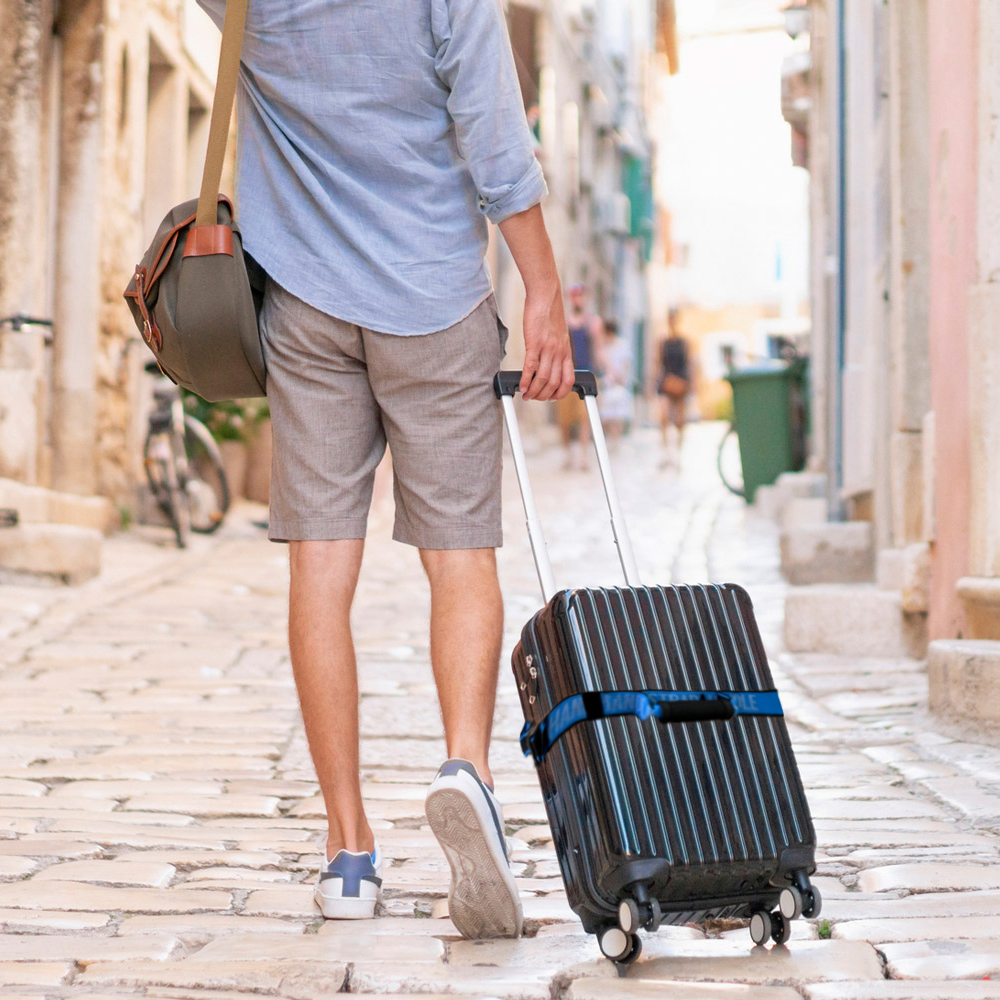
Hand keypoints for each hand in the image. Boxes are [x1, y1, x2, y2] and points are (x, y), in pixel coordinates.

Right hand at [519, 285, 574, 400]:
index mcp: (566, 352)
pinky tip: (521, 386)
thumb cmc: (549, 314)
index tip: (552, 397)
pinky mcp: (534, 343)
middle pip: (554, 383)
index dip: (561, 393)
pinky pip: (530, 367)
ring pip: (543, 379)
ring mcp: (547, 349)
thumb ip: (556, 350)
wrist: (545, 295)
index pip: (569, 380)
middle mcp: (559, 353)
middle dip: (544, 395)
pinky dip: (525, 380)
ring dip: (534, 391)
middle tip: (535, 398)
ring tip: (526, 395)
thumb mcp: (558, 335)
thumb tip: (548, 364)